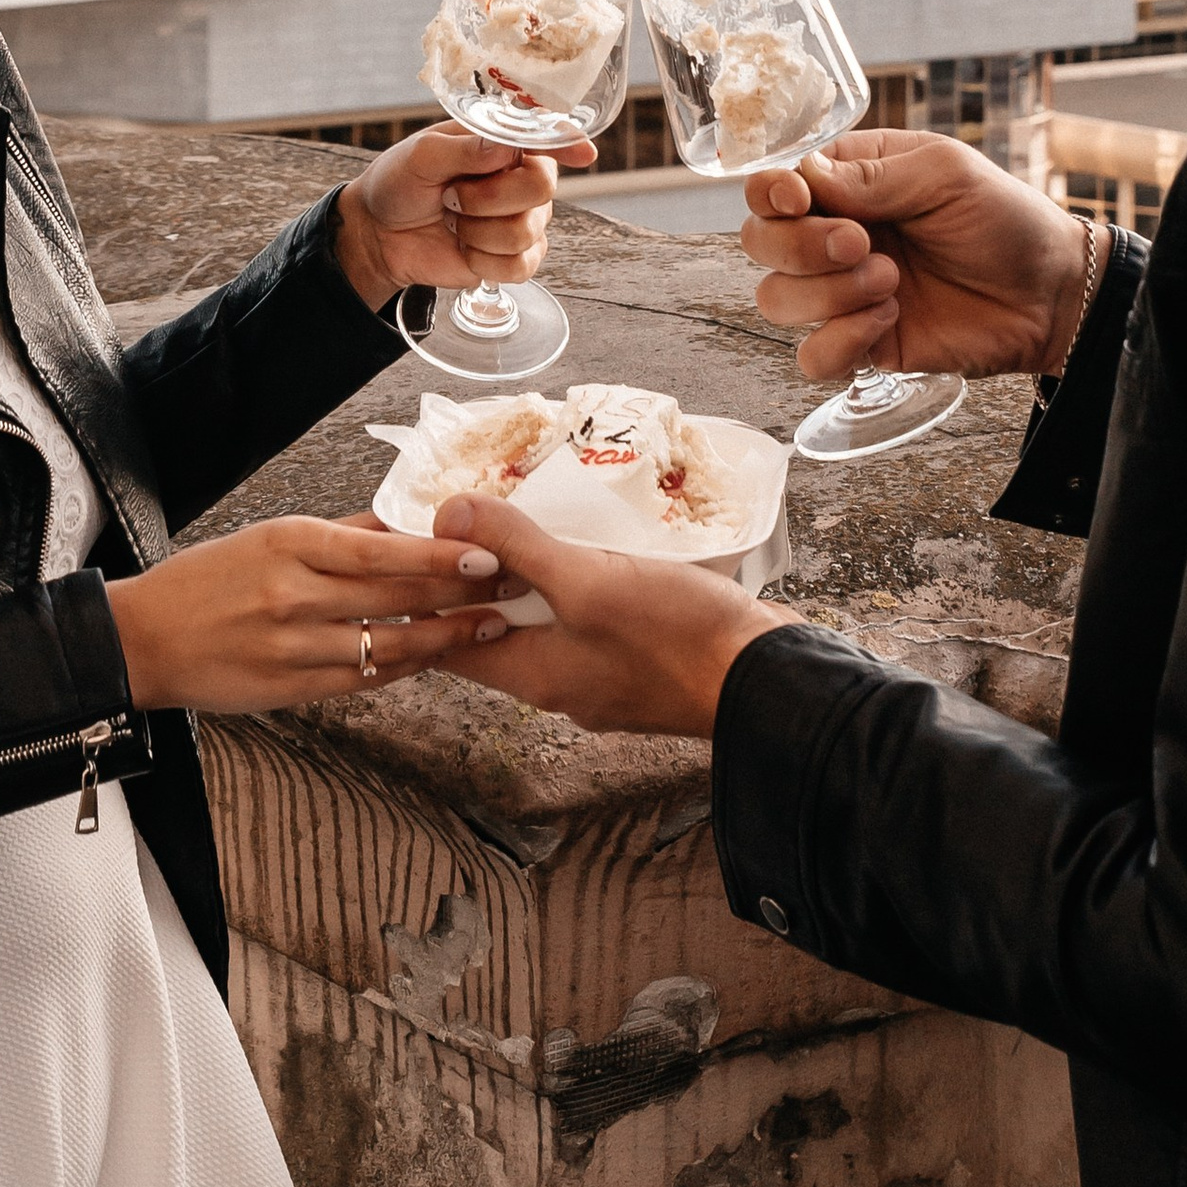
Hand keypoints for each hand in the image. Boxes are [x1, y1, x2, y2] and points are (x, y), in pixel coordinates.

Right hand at [108, 515, 511, 712]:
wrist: (146, 641)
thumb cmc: (207, 581)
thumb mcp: (269, 536)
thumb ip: (339, 534)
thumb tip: (401, 522)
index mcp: (290, 545)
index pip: (382, 550)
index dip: (441, 555)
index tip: (488, 553)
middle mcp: (295, 595)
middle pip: (396, 596)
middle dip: (460, 593)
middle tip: (510, 586)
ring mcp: (293, 647)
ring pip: (388, 645)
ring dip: (444, 638)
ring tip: (487, 628)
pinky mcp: (291, 690)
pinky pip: (362, 679)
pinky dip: (403, 669)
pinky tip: (434, 658)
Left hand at [331, 120, 597, 311]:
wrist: (379, 233)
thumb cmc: (399, 182)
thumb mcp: (421, 155)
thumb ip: (464, 148)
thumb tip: (505, 147)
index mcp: (502, 141)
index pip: (547, 137)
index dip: (567, 142)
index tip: (584, 153)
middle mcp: (521, 176)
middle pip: (543, 186)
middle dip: (490, 197)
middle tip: (453, 196)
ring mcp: (523, 218)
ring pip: (527, 230)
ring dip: (478, 231)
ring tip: (453, 220)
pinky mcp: (515, 257)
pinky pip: (522, 265)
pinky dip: (485, 261)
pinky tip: (465, 248)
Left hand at [428, 496, 783, 736]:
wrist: (769, 680)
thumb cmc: (677, 638)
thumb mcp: (588, 581)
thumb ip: (518, 548)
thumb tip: (446, 515)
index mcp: (535, 674)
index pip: (450, 639)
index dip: (427, 591)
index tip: (417, 536)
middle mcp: (562, 680)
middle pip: (498, 624)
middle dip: (483, 569)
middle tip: (476, 505)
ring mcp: (604, 672)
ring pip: (548, 617)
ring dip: (536, 569)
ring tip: (533, 509)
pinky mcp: (641, 656)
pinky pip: (592, 614)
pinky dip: (582, 578)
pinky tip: (599, 540)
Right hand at [744, 130, 1090, 381]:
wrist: (1051, 293)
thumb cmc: (1004, 218)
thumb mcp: (944, 173)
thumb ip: (870, 176)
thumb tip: (801, 177)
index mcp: (849, 182)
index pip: (773, 186)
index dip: (771, 195)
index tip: (801, 201)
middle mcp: (835, 236)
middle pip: (760, 243)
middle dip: (800, 247)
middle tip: (862, 244)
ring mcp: (845, 293)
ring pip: (775, 300)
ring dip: (827, 293)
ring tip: (891, 281)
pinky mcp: (863, 344)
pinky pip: (811, 356)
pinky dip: (838, 340)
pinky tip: (886, 320)